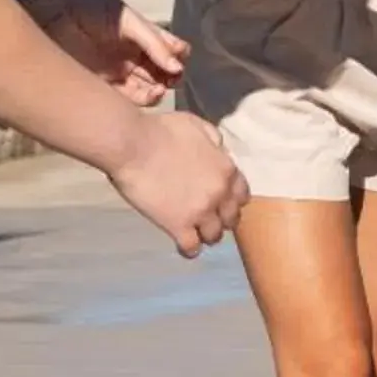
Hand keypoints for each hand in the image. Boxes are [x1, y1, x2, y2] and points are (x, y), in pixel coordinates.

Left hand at [29, 0, 185, 105]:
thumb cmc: (86, 5)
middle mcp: (127, 59)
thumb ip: (152, 41)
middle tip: (173, 77)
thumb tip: (177, 64)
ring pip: (144, 91)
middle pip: (157, 76)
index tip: (179, 62)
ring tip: (161, 88)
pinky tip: (150, 94)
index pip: (165, 55)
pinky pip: (124, 101)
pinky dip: (141, 101)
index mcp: (136, 40)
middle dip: (170, 79)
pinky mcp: (97, 86)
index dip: (176, 61)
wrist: (47, 8)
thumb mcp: (126, 19)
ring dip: (158, 92)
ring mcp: (113, 74)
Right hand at [108, 113, 248, 256]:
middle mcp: (220, 193)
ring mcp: (201, 212)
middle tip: (208, 220)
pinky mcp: (178, 225)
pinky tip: (183, 246)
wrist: (134, 145)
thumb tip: (220, 150)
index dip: (231, 201)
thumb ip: (214, 141)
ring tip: (195, 234)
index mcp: (226, 170)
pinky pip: (192, 248)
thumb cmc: (162, 130)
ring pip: (214, 236)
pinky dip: (189, 250)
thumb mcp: (199, 126)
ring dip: (206, 236)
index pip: (242, 195)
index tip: (221, 203)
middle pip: (231, 218)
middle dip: (221, 220)